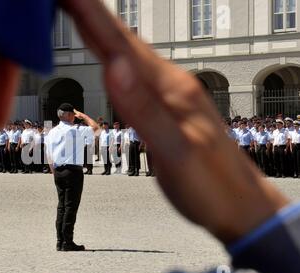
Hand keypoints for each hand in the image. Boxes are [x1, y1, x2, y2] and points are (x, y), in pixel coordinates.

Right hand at [64, 0, 288, 243]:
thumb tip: (114, 67)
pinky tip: (110, 58)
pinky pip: (133, 75)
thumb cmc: (211, 185)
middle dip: (91, 14)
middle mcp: (170, 85)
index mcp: (171, 89)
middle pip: (123, 42)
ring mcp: (169, 95)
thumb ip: (144, 110)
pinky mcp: (165, 109)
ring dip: (101, 31)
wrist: (240, 205)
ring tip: (79, 14)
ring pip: (128, 55)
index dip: (91, 16)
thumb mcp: (175, 151)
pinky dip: (114, 58)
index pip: (122, 45)